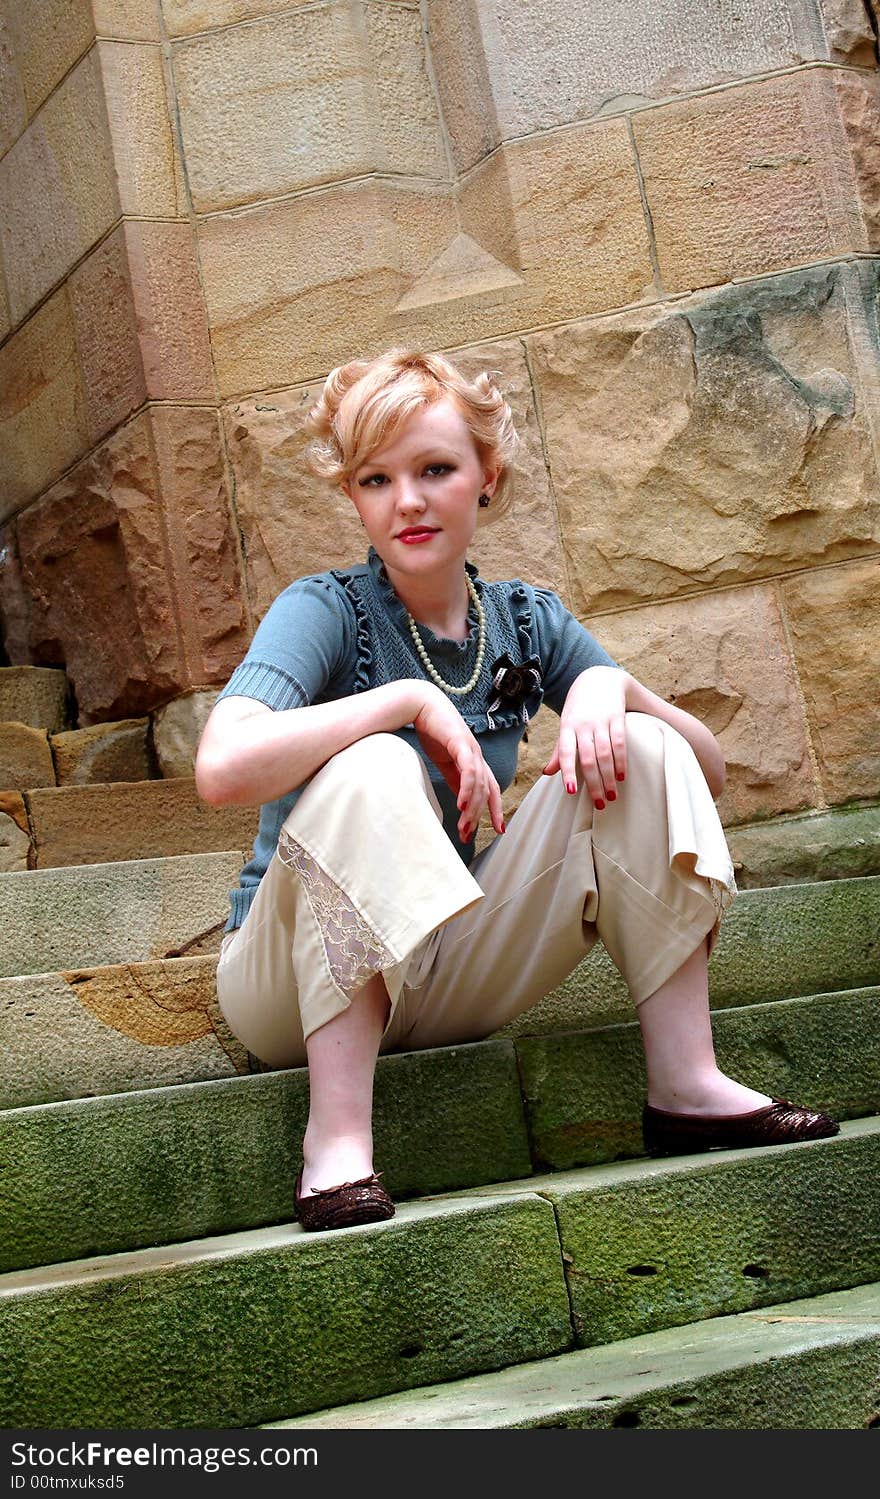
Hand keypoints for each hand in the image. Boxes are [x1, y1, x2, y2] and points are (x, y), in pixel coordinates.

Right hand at [412, 685, 504, 842]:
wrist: (421, 704)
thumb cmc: (432, 729)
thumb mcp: (444, 760)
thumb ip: (455, 778)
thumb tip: (460, 801)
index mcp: (475, 760)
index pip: (491, 788)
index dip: (496, 809)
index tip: (498, 830)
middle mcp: (478, 756)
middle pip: (488, 790)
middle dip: (481, 815)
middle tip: (469, 835)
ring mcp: (471, 749)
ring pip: (479, 784)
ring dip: (472, 807)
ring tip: (464, 826)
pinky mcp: (461, 743)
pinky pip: (469, 770)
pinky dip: (467, 789)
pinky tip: (461, 804)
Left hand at [542, 666, 627, 808]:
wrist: (598, 678)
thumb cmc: (578, 708)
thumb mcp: (566, 724)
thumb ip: (560, 750)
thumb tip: (547, 773)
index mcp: (567, 727)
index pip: (566, 752)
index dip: (568, 771)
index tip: (571, 791)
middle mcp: (583, 724)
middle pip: (587, 758)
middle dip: (594, 783)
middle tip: (600, 804)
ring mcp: (600, 720)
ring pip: (604, 753)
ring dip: (609, 777)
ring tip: (612, 795)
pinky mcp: (616, 717)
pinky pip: (619, 742)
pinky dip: (621, 760)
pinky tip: (622, 776)